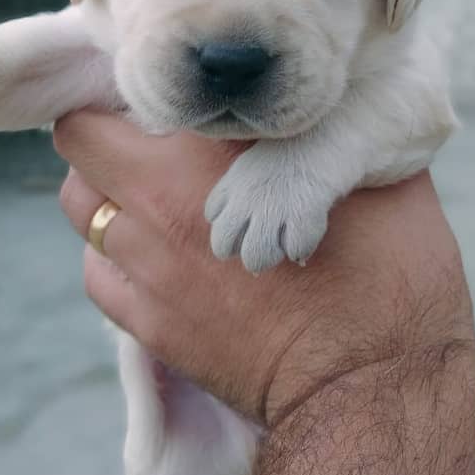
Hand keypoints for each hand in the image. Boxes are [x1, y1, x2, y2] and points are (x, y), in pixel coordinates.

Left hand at [54, 111, 474, 424]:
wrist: (374, 386)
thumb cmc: (391, 274)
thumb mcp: (375, 171)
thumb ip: (329, 126)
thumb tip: (318, 101)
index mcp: (213, 157)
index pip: (131, 94)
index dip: (145, 88)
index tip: (172, 96)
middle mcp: (162, 206)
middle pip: (83, 145)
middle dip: (110, 134)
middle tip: (153, 141)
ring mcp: (151, 271)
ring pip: (83, 209)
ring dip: (109, 194)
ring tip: (153, 200)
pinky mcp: (153, 327)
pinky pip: (98, 276)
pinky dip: (116, 259)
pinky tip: (158, 260)